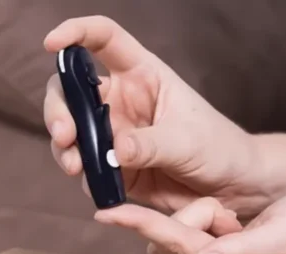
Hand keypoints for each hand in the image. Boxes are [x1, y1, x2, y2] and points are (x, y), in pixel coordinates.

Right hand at [43, 16, 264, 215]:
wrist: (234, 189)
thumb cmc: (220, 149)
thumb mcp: (188, 141)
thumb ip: (151, 144)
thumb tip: (114, 151)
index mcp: (143, 75)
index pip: (103, 40)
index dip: (76, 33)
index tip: (51, 44)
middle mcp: (122, 101)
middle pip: (72, 91)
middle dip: (59, 110)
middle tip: (65, 135)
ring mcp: (115, 136)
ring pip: (72, 134)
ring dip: (65, 149)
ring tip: (76, 166)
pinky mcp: (115, 169)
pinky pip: (89, 171)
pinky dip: (87, 179)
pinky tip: (100, 189)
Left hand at [93, 190, 285, 253]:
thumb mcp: (282, 233)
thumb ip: (240, 252)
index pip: (180, 248)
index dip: (145, 224)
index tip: (108, 212)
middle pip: (171, 245)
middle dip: (194, 218)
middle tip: (231, 216)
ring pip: (172, 244)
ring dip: (197, 222)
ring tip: (234, 223)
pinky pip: (180, 248)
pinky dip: (196, 228)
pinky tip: (226, 229)